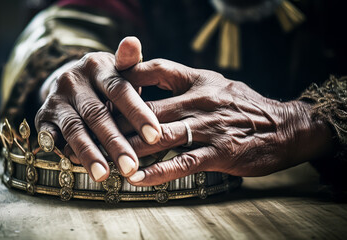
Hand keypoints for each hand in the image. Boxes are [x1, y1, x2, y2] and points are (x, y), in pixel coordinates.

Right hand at [35, 37, 160, 181]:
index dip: (137, 113)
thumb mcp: (119, 70)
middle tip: (131, 166)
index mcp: (98, 67)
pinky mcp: (43, 116)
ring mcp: (56, 99)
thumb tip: (132, 41)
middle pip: (96, 114)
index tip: (155, 135)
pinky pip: (49, 135)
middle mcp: (73, 81)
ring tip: (104, 175)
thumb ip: (129, 63)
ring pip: (74, 128)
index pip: (119, 90)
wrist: (72, 81)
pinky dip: (58, 148)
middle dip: (114, 142)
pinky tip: (70, 163)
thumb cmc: (107, 82)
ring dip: (88, 152)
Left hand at [120, 58, 332, 185]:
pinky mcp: (218, 153)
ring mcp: (208, 127)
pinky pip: (181, 163)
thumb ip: (184, 84)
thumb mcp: (214, 84)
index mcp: (197, 80)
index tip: (106, 86)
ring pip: (159, 137)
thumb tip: (150, 84)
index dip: (129, 75)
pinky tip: (136, 180)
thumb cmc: (243, 105)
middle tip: (92, 129)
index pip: (156, 69)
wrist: (285, 127)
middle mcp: (199, 100)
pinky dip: (156, 173)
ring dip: (129, 148)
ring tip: (105, 158)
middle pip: (148, 107)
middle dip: (117, 119)